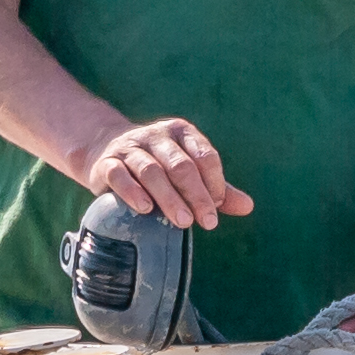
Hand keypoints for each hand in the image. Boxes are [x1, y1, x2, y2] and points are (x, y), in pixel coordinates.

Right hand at [84, 116, 253, 232]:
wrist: (106, 152)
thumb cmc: (158, 167)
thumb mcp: (188, 172)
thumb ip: (216, 189)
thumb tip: (248, 207)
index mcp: (181, 133)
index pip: (204, 155)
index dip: (214, 182)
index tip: (218, 206)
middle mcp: (156, 136)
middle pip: (180, 165)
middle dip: (196, 194)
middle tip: (207, 221)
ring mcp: (129, 148)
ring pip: (151, 171)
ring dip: (169, 197)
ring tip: (183, 221)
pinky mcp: (106, 163)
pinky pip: (119, 175)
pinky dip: (133, 192)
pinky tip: (146, 209)